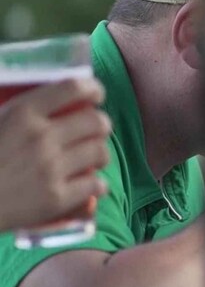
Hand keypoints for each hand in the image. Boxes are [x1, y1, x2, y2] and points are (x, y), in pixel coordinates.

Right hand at [0, 78, 110, 231]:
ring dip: (101, 154)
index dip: (93, 89)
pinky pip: (96, 185)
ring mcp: (51, 168)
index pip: (73, 88)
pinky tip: (92, 185)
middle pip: (96, 121)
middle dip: (101, 124)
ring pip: (100, 152)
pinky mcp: (56, 198)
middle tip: (96, 130)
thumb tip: (52, 105)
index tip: (96, 95)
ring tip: (95, 157)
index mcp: (23, 113)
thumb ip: (21, 112)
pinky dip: (97, 184)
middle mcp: (42, 137)